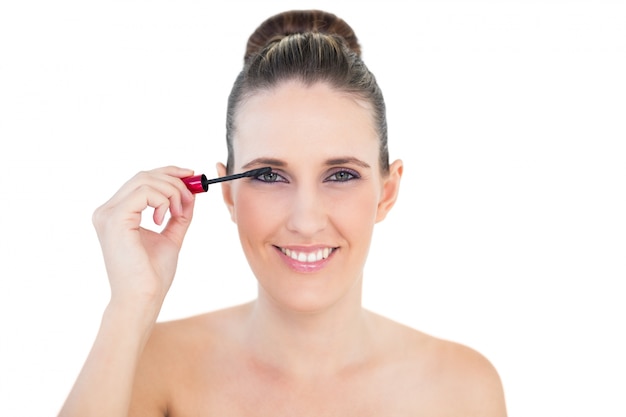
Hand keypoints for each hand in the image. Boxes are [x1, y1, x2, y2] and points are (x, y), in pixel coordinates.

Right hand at [92, 166, 195, 309]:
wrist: (143, 297)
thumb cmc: (152, 274)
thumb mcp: (170, 235)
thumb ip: (178, 213)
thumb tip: (191, 192)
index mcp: (116, 213)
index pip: (140, 180)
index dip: (167, 172)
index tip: (190, 175)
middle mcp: (106, 211)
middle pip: (143, 175)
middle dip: (173, 180)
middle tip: (191, 195)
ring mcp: (107, 214)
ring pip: (145, 180)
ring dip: (172, 192)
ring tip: (178, 213)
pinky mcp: (115, 219)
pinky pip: (144, 192)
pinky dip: (163, 200)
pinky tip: (163, 220)